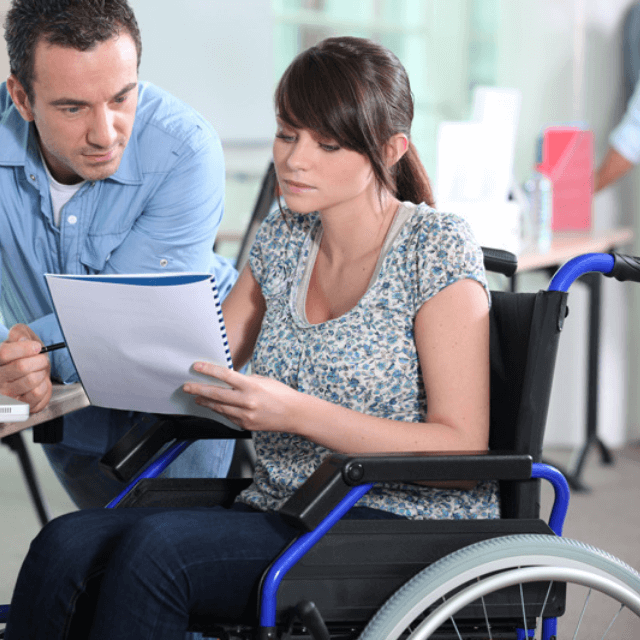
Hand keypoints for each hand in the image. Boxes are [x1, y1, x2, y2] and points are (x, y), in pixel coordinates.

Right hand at [0, 324, 51, 412]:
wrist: (33, 373)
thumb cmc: (25, 355)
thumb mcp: (21, 337)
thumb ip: (19, 332)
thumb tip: (22, 339)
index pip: (4, 353)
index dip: (23, 348)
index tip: (37, 347)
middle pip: (21, 367)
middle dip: (39, 360)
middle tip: (42, 359)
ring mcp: (6, 394)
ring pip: (32, 380)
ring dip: (42, 372)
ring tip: (40, 371)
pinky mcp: (19, 405)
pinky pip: (38, 393)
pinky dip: (45, 384)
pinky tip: (40, 382)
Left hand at [183, 362, 300, 432]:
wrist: (294, 414)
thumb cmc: (281, 394)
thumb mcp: (263, 380)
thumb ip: (245, 380)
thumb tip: (229, 379)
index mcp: (251, 386)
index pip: (225, 375)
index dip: (208, 370)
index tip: (196, 367)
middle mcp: (247, 401)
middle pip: (216, 394)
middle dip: (198, 389)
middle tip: (186, 386)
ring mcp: (245, 415)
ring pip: (219, 407)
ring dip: (206, 401)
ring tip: (196, 397)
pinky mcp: (246, 424)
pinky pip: (228, 416)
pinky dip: (220, 410)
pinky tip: (214, 406)